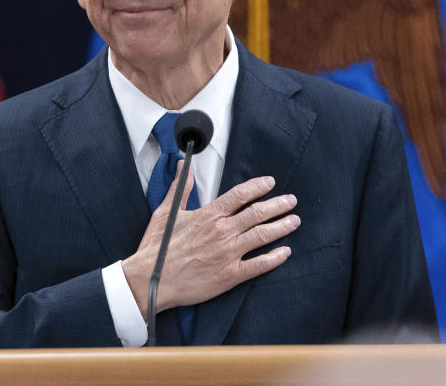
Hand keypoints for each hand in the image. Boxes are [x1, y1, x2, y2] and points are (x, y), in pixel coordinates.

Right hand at [122, 163, 299, 316]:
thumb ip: (179, 188)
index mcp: (208, 215)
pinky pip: (259, 265)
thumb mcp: (166, 212)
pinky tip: (285, 253)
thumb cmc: (157, 248)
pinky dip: (275, 258)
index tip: (270, 183)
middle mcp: (222, 232)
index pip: (240, 195)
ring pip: (262, 236)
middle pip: (257, 213)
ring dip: (281, 227)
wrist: (151, 280)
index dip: (258, 187)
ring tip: (294, 221)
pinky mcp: (230, 275)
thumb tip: (182, 166)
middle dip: (278, 205)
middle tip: (291, 201)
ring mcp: (228, 254)